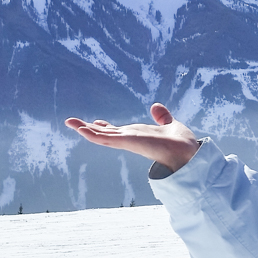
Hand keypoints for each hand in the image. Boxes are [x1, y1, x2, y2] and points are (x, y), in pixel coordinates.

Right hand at [65, 103, 200, 172]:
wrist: (188, 151)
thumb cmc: (181, 143)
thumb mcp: (170, 124)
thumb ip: (163, 117)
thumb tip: (156, 106)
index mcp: (138, 135)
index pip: (117, 131)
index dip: (105, 126)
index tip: (94, 122)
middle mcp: (130, 139)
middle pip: (104, 133)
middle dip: (87, 128)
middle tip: (70, 122)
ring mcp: (128, 141)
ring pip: (102, 136)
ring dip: (85, 130)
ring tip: (70, 123)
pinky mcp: (129, 142)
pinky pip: (108, 138)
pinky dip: (94, 135)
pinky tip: (82, 130)